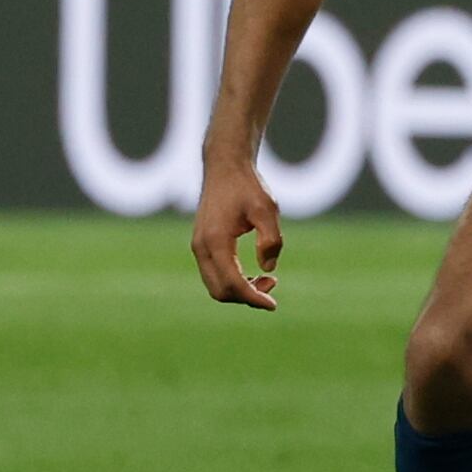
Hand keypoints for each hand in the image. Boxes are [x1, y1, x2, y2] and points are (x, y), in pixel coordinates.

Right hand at [192, 160, 283, 309]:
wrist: (225, 166)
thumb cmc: (247, 185)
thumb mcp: (267, 209)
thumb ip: (271, 240)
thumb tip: (268, 269)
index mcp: (215, 241)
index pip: (232, 284)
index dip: (253, 298)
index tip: (273, 305)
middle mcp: (201, 247)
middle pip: (220, 291)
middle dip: (246, 296)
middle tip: (272, 284)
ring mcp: (198, 246)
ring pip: (215, 285)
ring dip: (239, 290)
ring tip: (267, 278)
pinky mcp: (201, 244)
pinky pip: (213, 274)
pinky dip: (232, 281)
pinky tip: (253, 272)